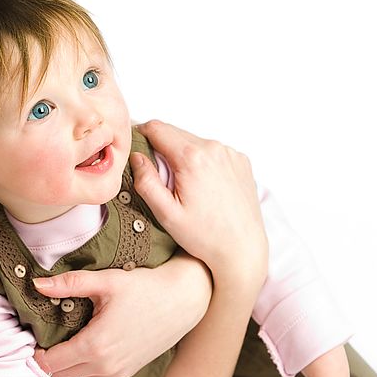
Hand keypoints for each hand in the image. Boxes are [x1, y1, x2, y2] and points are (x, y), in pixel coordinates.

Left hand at [32, 251, 211, 376]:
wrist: (184, 300)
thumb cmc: (145, 287)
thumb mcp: (106, 281)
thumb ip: (68, 283)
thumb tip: (36, 284)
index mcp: (95, 346)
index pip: (49, 363)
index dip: (33, 354)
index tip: (27, 339)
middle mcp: (105, 367)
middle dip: (43, 364)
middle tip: (33, 344)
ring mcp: (117, 373)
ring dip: (59, 371)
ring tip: (51, 350)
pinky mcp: (126, 373)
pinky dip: (77, 374)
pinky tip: (73, 354)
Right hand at [131, 120, 267, 288]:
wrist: (242, 249)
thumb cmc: (205, 236)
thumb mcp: (166, 214)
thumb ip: (146, 182)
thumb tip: (136, 157)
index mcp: (192, 158)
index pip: (156, 128)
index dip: (140, 134)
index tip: (135, 148)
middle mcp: (214, 149)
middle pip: (175, 133)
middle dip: (161, 147)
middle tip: (156, 173)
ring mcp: (230, 153)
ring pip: (194, 141)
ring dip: (183, 154)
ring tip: (181, 184)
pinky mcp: (241, 160)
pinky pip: (213, 152)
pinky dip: (202, 161)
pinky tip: (202, 186)